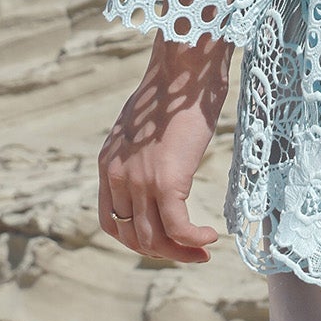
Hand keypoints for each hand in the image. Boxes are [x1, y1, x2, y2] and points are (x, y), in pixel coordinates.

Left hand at [98, 29, 233, 263]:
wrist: (185, 68)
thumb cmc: (175, 89)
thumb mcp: (145, 126)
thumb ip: (142, 151)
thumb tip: (159, 163)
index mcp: (108, 164)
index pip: (112, 222)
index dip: (137, 239)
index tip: (164, 239)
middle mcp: (117, 176)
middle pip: (132, 236)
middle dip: (162, 251)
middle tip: (191, 251)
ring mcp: (140, 181)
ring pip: (154, 239)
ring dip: (180, 252)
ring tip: (204, 249)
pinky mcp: (166, 181)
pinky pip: (178, 228)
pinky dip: (194, 240)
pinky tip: (212, 236)